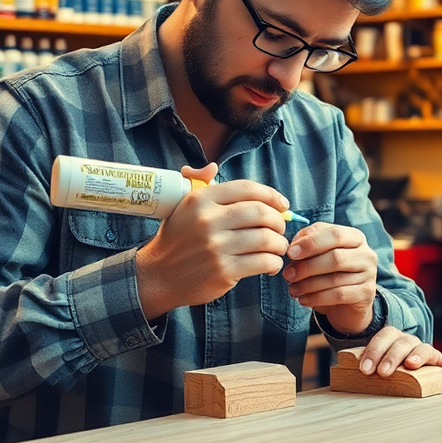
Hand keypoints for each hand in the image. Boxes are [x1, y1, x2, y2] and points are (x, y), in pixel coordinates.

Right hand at [136, 163, 289, 318]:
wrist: (158, 275)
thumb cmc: (178, 238)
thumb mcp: (183, 205)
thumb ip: (200, 183)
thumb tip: (212, 167)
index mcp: (201, 200)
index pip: (247, 188)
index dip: (271, 195)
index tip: (283, 204)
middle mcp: (208, 220)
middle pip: (261, 213)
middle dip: (279, 220)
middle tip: (280, 228)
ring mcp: (216, 247)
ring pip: (266, 239)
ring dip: (279, 243)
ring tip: (278, 247)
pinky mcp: (223, 272)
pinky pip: (263, 262)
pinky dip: (274, 262)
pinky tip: (271, 264)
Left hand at [283, 222, 377, 334]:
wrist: (347, 303)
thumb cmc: (330, 272)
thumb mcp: (320, 254)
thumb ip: (308, 243)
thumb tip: (293, 246)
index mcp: (354, 236)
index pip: (334, 233)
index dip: (311, 242)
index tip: (290, 253)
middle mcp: (365, 253)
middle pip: (335, 257)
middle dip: (307, 266)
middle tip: (288, 275)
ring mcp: (369, 274)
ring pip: (335, 278)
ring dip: (308, 285)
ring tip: (292, 290)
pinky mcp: (366, 294)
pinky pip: (338, 295)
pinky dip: (317, 298)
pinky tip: (303, 300)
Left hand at [358, 326, 441, 389]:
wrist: (401, 359)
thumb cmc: (382, 364)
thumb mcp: (371, 359)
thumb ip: (362, 361)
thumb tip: (339, 367)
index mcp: (391, 337)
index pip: (383, 337)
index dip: (373, 351)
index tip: (364, 369)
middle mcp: (408, 341)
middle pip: (401, 342)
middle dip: (390, 356)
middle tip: (381, 372)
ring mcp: (424, 350)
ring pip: (423, 348)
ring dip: (416, 356)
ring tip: (410, 366)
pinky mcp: (440, 363)